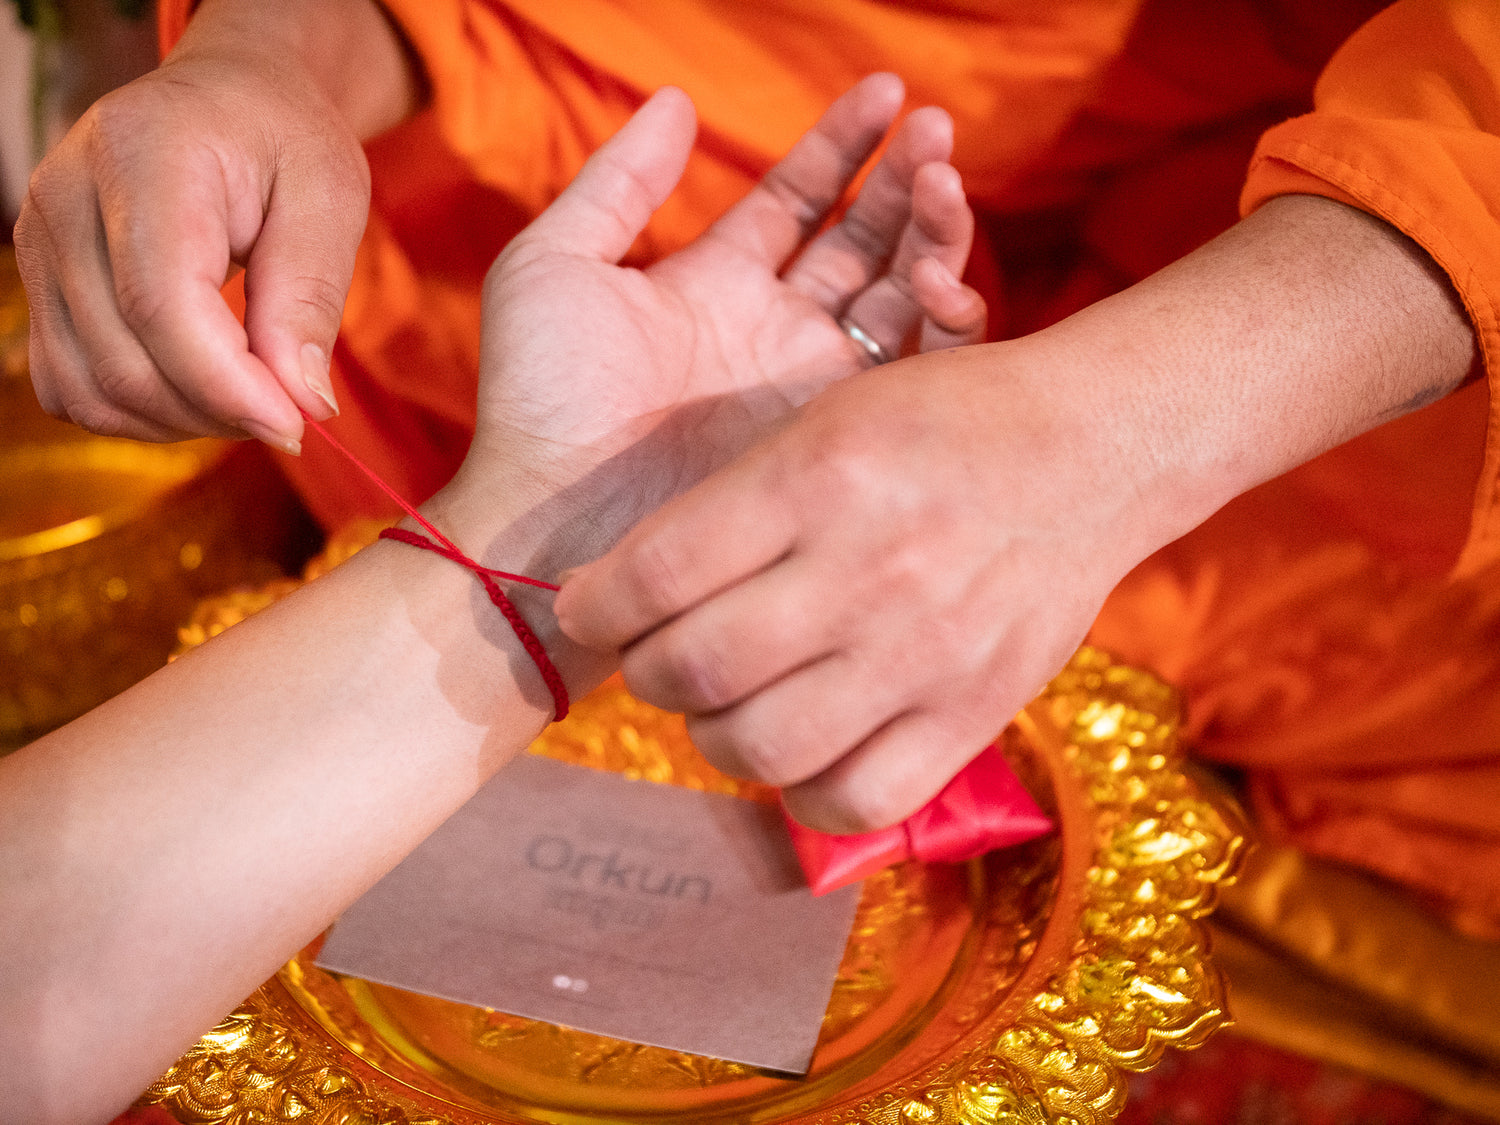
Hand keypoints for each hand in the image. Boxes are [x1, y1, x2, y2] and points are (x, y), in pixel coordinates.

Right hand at [12, 0, 416, 452]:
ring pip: (92, 390)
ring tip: (251, 394)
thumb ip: (311, 298)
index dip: (228, 386)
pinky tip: (200, 390)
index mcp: (142, 158)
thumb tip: (304, 402)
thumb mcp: (329, 198)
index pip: (161, 305)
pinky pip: (71, 389)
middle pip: (124, 361)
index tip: (296, 425)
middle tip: (292, 408)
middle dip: (218, 411)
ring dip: (182, 421)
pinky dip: (140, 414)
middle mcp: (66, 199)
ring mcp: (38, 244)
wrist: (225, 101)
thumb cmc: (283, 141)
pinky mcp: (38, 285)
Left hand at [435, 74, 983, 578]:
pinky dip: (939, 321)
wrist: (557, 520)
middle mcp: (774, 331)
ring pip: (899, 297)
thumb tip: (676, 100)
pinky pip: (909, 373)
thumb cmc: (540, 398)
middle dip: (906, 182)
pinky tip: (938, 275)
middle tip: (936, 127)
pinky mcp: (836, 439)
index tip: (887, 93)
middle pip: (863, 243)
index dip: (843, 146)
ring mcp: (810, 385)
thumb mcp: (557, 265)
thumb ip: (618, 183)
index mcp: (716, 283)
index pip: (798, 200)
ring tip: (943, 178)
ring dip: (933, 234)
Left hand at [550, 196, 1477, 834]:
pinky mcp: (974, 711)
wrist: (1092, 450)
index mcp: (821, 479)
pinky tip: (795, 749)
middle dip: (646, 673)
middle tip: (653, 657)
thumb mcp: (825, 419)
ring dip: (711, 736)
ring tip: (722, 704)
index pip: (663, 572)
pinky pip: (858, 798)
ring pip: (764, 747)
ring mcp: (926, 652)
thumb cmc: (942, 423)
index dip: (597, 606)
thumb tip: (630, 591)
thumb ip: (731, 504)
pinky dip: (799, 790)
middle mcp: (869, 570)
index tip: (586, 609)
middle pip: (700, 669)